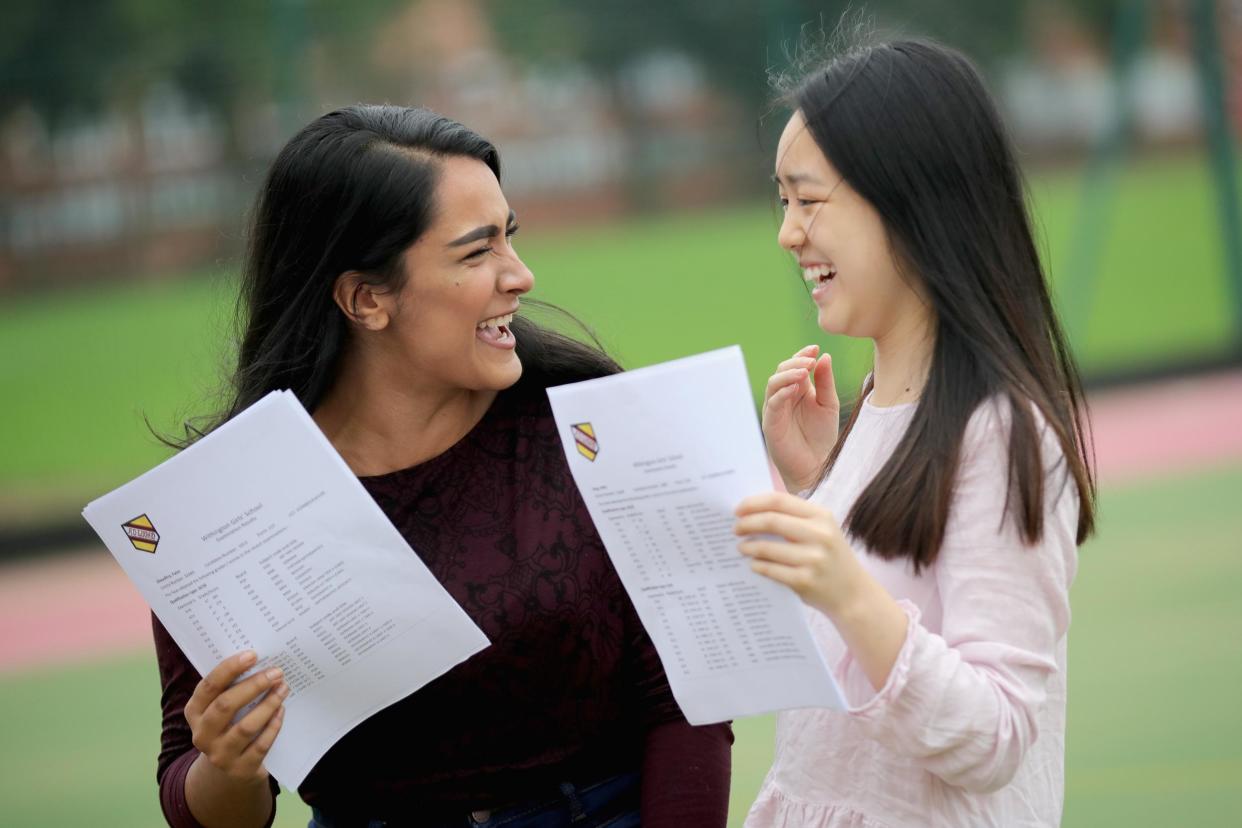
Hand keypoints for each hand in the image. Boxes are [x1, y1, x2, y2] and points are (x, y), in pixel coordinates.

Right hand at [185, 651, 286, 782]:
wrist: (230, 770)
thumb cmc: (229, 726)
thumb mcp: (221, 709)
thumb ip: (231, 688)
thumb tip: (258, 660)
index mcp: (195, 712)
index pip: (208, 687)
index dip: (229, 669)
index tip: (253, 655)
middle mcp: (202, 734)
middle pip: (225, 705)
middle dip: (253, 685)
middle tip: (276, 672)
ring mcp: (220, 755)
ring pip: (246, 727)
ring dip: (268, 704)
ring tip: (283, 689)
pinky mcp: (240, 769)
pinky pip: (260, 745)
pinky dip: (273, 726)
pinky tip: (282, 711)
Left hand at [734, 491, 861, 618]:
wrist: (853, 594)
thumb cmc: (830, 557)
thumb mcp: (821, 530)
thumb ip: (794, 518)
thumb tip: (752, 510)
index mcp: (822, 516)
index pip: (779, 501)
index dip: (754, 503)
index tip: (738, 509)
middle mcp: (821, 535)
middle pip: (772, 521)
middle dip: (747, 524)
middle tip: (735, 529)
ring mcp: (814, 559)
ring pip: (768, 548)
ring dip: (749, 547)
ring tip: (741, 547)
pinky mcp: (805, 581)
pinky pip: (771, 570)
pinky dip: (758, 565)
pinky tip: (753, 564)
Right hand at [761, 345, 839, 492]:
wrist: (817, 467)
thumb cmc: (822, 438)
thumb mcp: (828, 404)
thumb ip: (825, 381)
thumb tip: (824, 356)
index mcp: (799, 390)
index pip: (795, 366)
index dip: (803, 355)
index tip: (815, 347)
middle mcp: (785, 397)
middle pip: (782, 371)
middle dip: (795, 362)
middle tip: (810, 360)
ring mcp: (776, 409)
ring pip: (774, 383)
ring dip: (788, 374)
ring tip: (804, 371)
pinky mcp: (771, 423)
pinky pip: (773, 403)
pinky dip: (783, 392)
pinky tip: (796, 388)